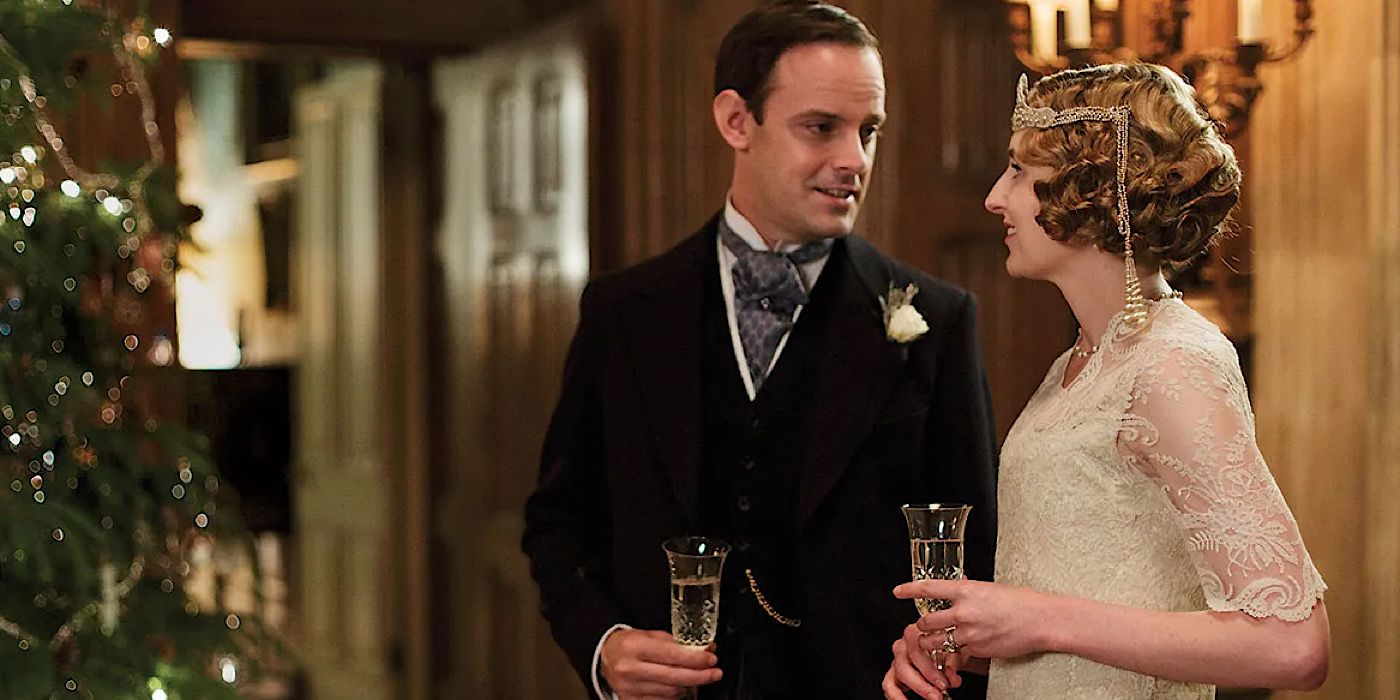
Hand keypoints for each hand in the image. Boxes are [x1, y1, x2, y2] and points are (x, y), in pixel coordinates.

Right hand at [600, 629, 721, 699]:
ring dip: (688, 684)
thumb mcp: (650, 635)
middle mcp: (630, 669)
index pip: (671, 655)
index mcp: (634, 647)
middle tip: (715, 673)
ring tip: (695, 676)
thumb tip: (705, 649)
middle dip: (699, 676)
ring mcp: (629, 688)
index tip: (711, 658)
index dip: (695, 658)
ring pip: (670, 691)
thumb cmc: (629, 644)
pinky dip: (675, 693)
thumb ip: (676, 642)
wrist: (604, 656)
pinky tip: (679, 685)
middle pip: (673, 677)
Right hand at [882, 624, 963, 699]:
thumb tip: (952, 680)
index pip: (916, 650)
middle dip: (921, 684)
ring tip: (930, 698)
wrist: (945, 648)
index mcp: (916, 633)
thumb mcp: (954, 650)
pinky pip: (889, 685)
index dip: (929, 669)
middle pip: (904, 665)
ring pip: (897, 674)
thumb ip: (953, 664)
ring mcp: (897, 659)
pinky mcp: (893, 673)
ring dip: (914, 689)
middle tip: (937, 696)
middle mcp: (903, 644)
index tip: (944, 683)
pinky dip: (896, 696)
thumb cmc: (948, 646)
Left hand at [894, 579, 1057, 659]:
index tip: (897, 591)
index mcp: (965, 590)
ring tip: (936, 641)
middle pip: (925, 621)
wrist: (1040, 619)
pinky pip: (956, 654)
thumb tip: (955, 597)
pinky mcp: (977, 649)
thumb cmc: (1019, 601)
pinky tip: (959, 652)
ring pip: (936, 641)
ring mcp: (969, 632)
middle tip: (924, 626)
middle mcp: (963, 611)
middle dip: (922, 626)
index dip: (909, 589)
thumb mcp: (988, 589)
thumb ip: (967, 594)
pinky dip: (954, 655)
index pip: (928, 589)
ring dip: (933, 642)